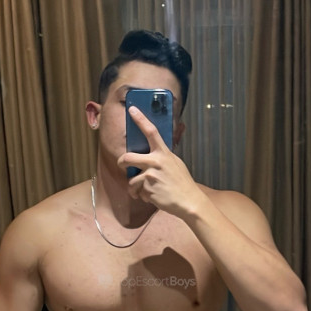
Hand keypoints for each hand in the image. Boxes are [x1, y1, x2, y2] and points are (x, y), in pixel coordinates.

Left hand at [116, 106, 205, 220]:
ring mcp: (151, 176)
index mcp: (164, 153)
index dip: (140, 120)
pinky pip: (138, 192)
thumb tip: (151, 153)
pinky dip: (142, 197)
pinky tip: (152, 197)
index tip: (132, 109)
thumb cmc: (182, 182)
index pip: (151, 132)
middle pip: (127, 158)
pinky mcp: (147, 190)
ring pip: (131, 180)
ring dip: (134, 188)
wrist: (188, 201)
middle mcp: (156, 162)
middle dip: (121, 162)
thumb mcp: (175, 163)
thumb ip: (162, 157)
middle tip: (122, 165)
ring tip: (144, 191)